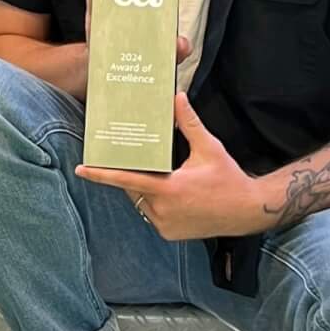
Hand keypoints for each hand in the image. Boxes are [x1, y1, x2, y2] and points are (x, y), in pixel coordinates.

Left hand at [77, 95, 262, 239]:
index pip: (127, 180)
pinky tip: (168, 193)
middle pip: (133, 188)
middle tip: (134, 160)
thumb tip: (177, 97)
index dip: (101, 175)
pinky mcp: (170, 234)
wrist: (248, 211)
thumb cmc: (228, 178)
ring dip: (143, 189)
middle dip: (132, 174)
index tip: (81, 169)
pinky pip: (151, 214)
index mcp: (169, 189)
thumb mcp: (209, 148)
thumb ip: (189, 123)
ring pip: (141, 202)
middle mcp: (163, 210)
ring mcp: (166, 225)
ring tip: (159, 175)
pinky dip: (153, 203)